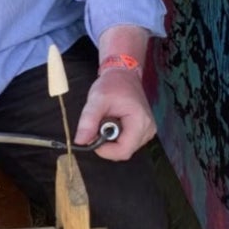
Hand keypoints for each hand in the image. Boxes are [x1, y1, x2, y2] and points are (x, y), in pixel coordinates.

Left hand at [78, 40, 155, 160]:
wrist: (124, 76)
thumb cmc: (112, 85)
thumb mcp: (96, 100)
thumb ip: (88, 121)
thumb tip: (80, 142)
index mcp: (140, 122)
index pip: (123, 151)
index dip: (105, 150)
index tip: (93, 137)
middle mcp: (148, 129)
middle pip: (123, 152)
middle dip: (107, 145)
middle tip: (98, 126)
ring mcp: (147, 131)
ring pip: (124, 149)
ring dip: (110, 141)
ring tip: (106, 121)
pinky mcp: (143, 131)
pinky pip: (126, 143)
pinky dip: (116, 138)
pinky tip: (112, 124)